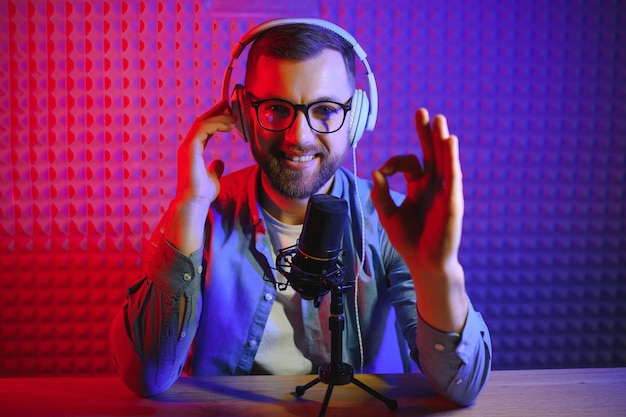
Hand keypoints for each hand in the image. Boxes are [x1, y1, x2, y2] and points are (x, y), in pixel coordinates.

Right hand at [164, 100, 236, 255]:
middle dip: (217, 111)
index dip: (216, 118)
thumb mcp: (213, 178)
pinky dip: (215, 124)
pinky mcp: (189, 149)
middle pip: (202, 121)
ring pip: (202, 123)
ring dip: (219, 117)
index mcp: (193, 150)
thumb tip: (219, 162)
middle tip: (232, 104)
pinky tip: (229, 125)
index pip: (204, 128)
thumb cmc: (203, 193)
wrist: (195, 202)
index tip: (230, 111)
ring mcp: (187, 147)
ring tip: (235, 116)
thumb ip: (215, 168)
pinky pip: (202, 130)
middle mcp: (188, 146)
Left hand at [371, 108, 466, 331]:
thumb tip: (376, 172)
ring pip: (443, 160)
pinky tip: (450, 142)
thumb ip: (381, 194)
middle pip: (431, 154)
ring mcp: (444, 192)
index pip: (410, 164)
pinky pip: (452, 176)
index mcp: (419, 188)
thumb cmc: (409, 241)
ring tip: (439, 120)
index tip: (383, 172)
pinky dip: (451, 159)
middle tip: (422, 112)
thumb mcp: (389, 216)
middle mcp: (433, 187)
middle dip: (426, 133)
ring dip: (441, 140)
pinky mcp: (452, 202)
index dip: (395, 162)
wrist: (425, 264)